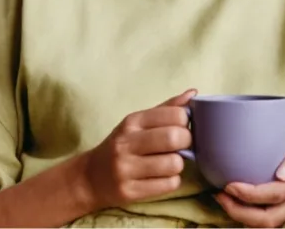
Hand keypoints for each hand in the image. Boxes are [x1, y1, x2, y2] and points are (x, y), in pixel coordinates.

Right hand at [80, 89, 195, 210]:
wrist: (90, 177)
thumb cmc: (121, 146)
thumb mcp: (138, 123)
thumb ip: (166, 109)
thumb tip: (193, 93)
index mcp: (132, 122)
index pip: (175, 114)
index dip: (186, 122)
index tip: (182, 127)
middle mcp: (126, 143)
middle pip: (175, 138)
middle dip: (186, 142)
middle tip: (180, 146)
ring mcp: (126, 169)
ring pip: (174, 164)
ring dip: (178, 164)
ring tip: (168, 163)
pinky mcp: (129, 191)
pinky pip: (169, 185)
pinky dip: (172, 181)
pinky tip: (161, 177)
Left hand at [215, 127, 284, 227]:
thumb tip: (282, 175)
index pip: (275, 194)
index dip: (249, 195)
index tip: (228, 185)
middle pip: (271, 218)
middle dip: (240, 211)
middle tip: (220, 196)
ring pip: (274, 225)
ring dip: (246, 219)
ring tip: (227, 203)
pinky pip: (277, 222)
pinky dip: (256, 221)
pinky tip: (242, 208)